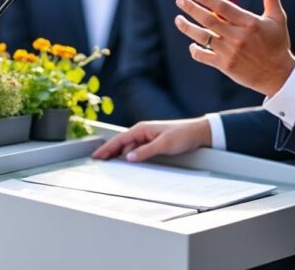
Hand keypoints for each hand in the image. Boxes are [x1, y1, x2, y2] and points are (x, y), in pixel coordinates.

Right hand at [91, 118, 212, 161]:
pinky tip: (127, 164)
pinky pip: (137, 151)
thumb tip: (128, 157)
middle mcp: (142, 132)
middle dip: (109, 152)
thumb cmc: (182, 135)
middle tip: (98, 163)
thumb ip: (146, 151)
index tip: (96, 155)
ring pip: (129, 148)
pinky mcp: (153, 144)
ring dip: (119, 155)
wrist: (198, 133)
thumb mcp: (164, 144)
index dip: (107, 148)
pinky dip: (130, 157)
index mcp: (142, 129)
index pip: (120, 139)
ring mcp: (147, 138)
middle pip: (121, 144)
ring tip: (108, 165)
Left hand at [174, 0, 294, 96]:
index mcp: (249, 23)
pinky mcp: (225, 66)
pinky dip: (195, 50)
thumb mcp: (277, 18)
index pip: (223, 7)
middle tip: (179, 0)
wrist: (278, 75)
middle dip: (192, 9)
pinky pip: (204, 56)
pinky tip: (192, 44)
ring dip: (188, 27)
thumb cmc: (278, 44)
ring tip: (178, 19)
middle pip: (209, 20)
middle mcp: (238, 37)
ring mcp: (230, 52)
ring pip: (203, 37)